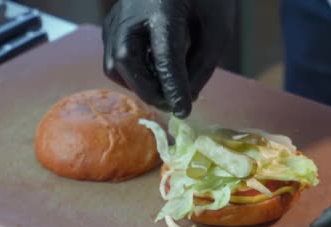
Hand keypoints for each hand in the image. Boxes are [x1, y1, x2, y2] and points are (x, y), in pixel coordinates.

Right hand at [102, 0, 235, 117]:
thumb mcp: (218, 30)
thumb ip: (202, 65)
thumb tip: (185, 98)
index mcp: (162, 7)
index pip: (165, 56)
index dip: (174, 88)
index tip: (184, 111)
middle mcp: (130, 10)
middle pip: (126, 62)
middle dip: (150, 91)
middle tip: (174, 104)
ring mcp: (116, 16)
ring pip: (115, 65)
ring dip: (139, 85)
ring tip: (166, 90)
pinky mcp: (112, 23)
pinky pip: (114, 59)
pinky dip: (133, 74)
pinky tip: (154, 75)